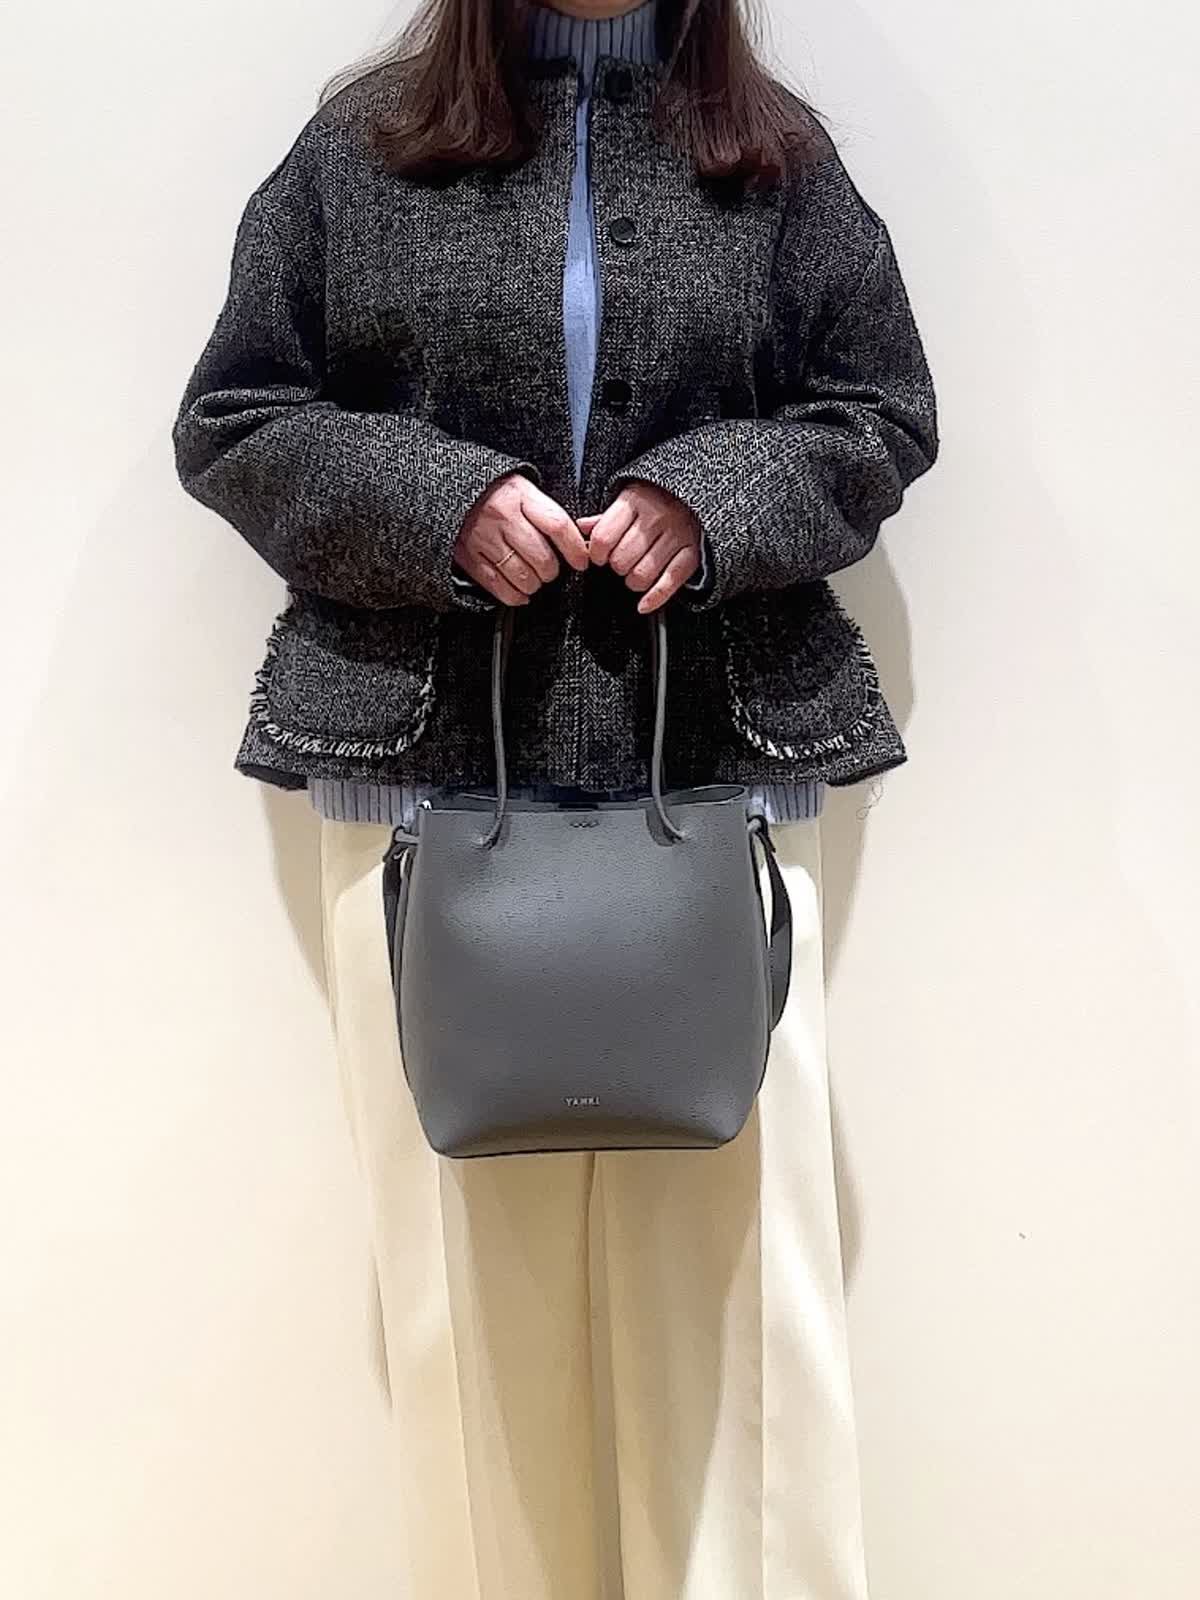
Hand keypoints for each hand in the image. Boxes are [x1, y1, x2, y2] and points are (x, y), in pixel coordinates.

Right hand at [453, 473, 588, 605]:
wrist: (446, 487)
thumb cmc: (490, 490)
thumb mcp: (520, 487)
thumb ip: (542, 510)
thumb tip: (572, 538)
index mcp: (520, 496)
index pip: (557, 525)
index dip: (575, 549)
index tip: (581, 560)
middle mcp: (503, 517)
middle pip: (542, 557)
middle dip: (553, 570)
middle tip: (551, 569)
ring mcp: (484, 539)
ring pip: (523, 575)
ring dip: (535, 584)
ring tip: (534, 578)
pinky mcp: (469, 557)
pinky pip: (498, 586)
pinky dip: (514, 595)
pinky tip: (519, 592)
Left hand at [579, 482, 702, 613]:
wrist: (699, 495)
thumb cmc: (659, 499)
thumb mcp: (630, 499)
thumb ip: (606, 517)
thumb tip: (581, 528)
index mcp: (635, 501)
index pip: (603, 538)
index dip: (596, 553)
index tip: (599, 556)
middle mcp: (656, 517)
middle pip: (621, 559)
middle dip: (616, 567)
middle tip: (621, 562)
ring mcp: (676, 535)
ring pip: (641, 575)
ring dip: (633, 581)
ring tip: (635, 572)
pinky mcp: (692, 553)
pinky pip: (669, 583)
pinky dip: (654, 599)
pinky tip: (643, 605)